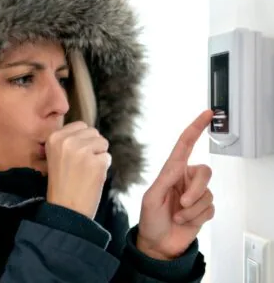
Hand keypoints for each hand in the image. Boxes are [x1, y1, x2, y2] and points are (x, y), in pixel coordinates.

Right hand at [45, 121, 110, 218]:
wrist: (65, 211)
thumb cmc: (63, 184)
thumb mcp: (56, 156)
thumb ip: (69, 140)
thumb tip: (89, 130)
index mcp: (54, 137)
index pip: (80, 126)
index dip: (82, 141)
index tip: (74, 158)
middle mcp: (67, 141)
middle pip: (93, 132)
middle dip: (92, 147)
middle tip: (80, 167)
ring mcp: (82, 151)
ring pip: (103, 143)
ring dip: (99, 156)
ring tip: (85, 172)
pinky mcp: (97, 162)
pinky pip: (108, 157)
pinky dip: (103, 168)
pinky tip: (91, 179)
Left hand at [137, 110, 214, 259]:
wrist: (157, 244)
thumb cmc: (150, 219)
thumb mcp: (152, 197)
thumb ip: (166, 180)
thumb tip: (180, 166)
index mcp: (171, 171)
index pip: (185, 145)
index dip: (196, 128)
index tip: (207, 114)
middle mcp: (185, 179)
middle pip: (204, 172)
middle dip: (195, 190)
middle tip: (182, 204)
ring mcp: (195, 194)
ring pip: (207, 193)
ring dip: (192, 209)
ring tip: (177, 215)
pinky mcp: (203, 209)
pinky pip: (209, 208)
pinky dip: (196, 217)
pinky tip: (184, 221)